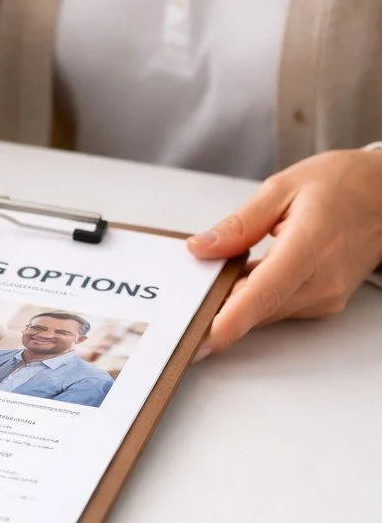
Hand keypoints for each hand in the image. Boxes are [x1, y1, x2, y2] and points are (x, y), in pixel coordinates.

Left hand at [187, 149, 381, 354]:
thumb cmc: (344, 184)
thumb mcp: (283, 187)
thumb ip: (239, 223)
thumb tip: (201, 248)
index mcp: (312, 245)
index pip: (266, 292)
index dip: (232, 319)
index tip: (202, 338)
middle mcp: (323, 279)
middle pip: (259, 308)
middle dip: (217, 312)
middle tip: (178, 313)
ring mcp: (326, 295)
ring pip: (266, 312)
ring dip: (234, 303)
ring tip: (208, 286)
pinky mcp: (325, 303)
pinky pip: (278, 307)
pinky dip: (255, 299)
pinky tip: (241, 281)